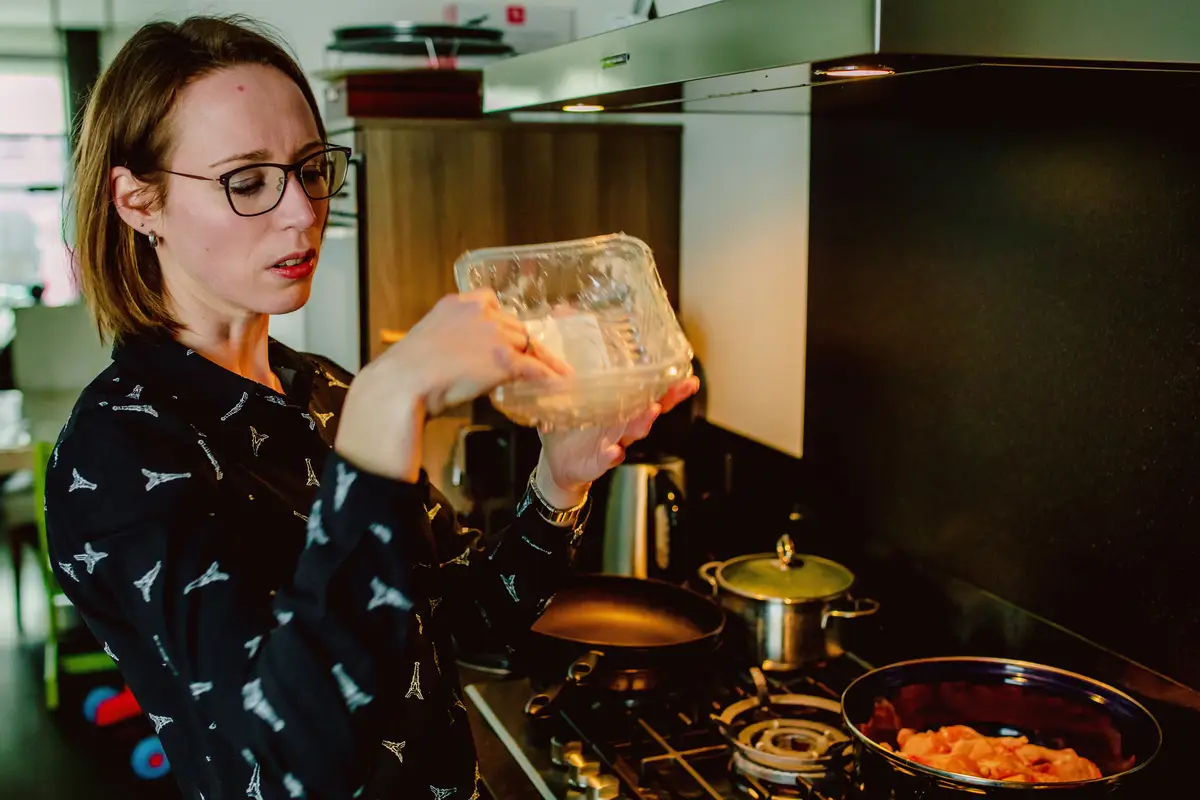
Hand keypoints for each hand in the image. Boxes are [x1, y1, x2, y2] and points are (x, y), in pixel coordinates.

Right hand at [336, 290, 565, 480]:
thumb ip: (449, 336)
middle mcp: (479, 312)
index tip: (503, 332)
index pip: (490, 301)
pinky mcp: (503, 358)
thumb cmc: (406, 370)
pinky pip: (533, 366)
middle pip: (513, 325)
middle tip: (533, 358)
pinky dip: (549, 373)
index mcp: (457, 303)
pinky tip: (559, 380)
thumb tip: (459, 354)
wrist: (404, 383)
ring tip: (555, 370)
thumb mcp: (427, 338)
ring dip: (539, 357)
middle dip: (520, 342)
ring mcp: (493, 334)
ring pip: (526, 343)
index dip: (499, 319)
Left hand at [535, 376, 700, 507]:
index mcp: (620, 411)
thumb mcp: (573, 404)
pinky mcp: (598, 462)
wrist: (560, 466)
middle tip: (677, 388)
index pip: (650, 397)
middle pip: (649, 412)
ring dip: (643, 422)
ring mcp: (613, 443)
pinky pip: (608, 458)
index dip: (670, 389)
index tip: (688, 379)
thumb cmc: (571, 432)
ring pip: (633, 433)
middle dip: (665, 400)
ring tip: (650, 412)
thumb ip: (574, 381)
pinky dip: (612, 455)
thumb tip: (567, 350)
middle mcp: (622, 427)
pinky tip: (615, 451)